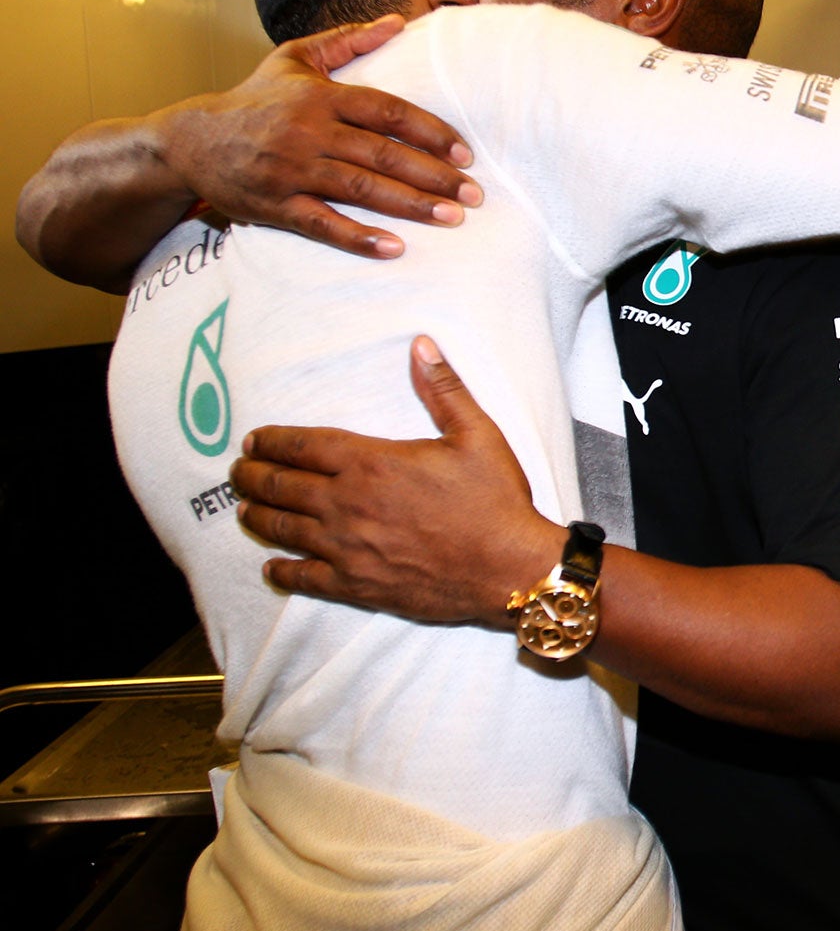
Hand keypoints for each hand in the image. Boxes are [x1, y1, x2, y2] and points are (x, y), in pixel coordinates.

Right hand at [158, 16, 478, 257]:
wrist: (188, 139)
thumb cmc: (253, 99)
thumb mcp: (295, 59)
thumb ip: (348, 40)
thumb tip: (399, 23)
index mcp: (320, 96)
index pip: (388, 112)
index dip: (431, 133)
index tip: (466, 154)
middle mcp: (308, 130)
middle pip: (383, 154)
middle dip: (434, 177)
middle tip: (474, 196)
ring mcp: (291, 169)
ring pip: (360, 188)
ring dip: (410, 206)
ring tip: (452, 218)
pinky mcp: (275, 204)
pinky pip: (321, 224)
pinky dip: (358, 237)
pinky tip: (394, 248)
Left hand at [229, 337, 557, 620]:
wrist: (509, 568)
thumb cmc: (496, 501)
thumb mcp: (477, 434)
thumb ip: (444, 389)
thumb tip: (421, 345)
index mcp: (372, 463)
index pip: (304, 446)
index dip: (273, 441)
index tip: (254, 440)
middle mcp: (348, 504)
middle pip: (282, 486)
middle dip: (254, 476)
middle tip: (239, 471)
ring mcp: (348, 547)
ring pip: (283, 529)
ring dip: (257, 516)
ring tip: (244, 509)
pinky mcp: (357, 585)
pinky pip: (304, 578)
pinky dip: (282, 571)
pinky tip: (271, 567)